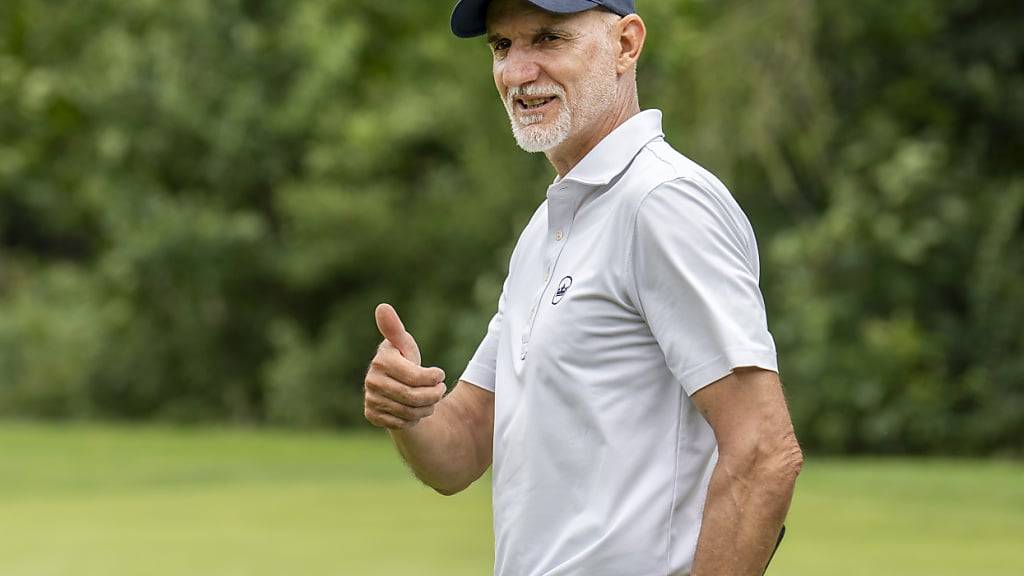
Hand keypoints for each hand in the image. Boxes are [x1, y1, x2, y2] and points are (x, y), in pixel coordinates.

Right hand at [364, 303, 446, 429]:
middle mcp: (372, 380)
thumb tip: (382, 306)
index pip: (416, 378)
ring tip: (429, 400)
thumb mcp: (404, 343)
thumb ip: (395, 328)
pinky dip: (413, 419)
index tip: (439, 374)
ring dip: (426, 408)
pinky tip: (414, 410)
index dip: (433, 378)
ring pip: (409, 413)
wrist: (393, 384)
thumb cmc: (403, 359)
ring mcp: (370, 399)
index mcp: (382, 361)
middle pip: (414, 397)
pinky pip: (401, 424)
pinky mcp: (372, 415)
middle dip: (433, 395)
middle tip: (440, 390)